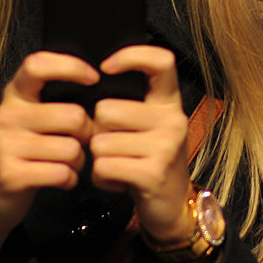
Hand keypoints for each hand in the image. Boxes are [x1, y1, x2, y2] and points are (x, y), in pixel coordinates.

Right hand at [0, 50, 97, 262]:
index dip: (71, 66)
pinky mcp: (11, 174)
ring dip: (79, 161)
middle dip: (87, 134)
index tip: (94, 78)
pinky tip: (61, 178)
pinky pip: (62, 173)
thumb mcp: (33, 116)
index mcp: (14, 95)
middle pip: (74, 116)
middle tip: (79, 143)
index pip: (39, 65)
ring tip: (67, 163)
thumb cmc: (26, 150)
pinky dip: (70, 179)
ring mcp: (5, 145)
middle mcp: (6, 115)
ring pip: (72, 149)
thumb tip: (97, 84)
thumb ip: (56, 98)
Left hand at [86, 44, 192, 244]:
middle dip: (98, 132)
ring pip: (100, 142)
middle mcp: (172, 119)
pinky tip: (118, 181)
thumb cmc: (150, 160)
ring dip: (99, 160)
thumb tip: (90, 81)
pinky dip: (102, 178)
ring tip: (119, 166)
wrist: (172, 206)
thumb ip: (129, 104)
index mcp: (169, 103)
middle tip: (116, 148)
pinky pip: (104, 166)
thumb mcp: (149, 126)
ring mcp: (166, 146)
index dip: (131, 55)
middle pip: (106, 110)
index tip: (106, 67)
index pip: (160, 61)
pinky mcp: (154, 172)